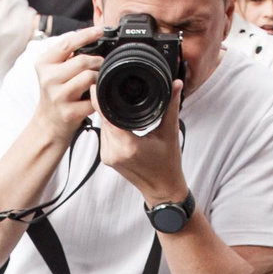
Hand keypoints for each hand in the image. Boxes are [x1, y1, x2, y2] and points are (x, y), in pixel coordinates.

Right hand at [28, 23, 104, 139]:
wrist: (49, 122)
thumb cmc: (57, 91)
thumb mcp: (54, 69)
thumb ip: (68, 54)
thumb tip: (94, 37)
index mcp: (44, 63)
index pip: (67, 43)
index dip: (86, 34)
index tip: (100, 30)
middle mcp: (48, 79)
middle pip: (82, 61)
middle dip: (97, 61)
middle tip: (101, 64)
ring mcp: (58, 96)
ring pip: (89, 77)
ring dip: (98, 78)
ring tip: (96, 81)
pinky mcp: (69, 112)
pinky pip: (94, 98)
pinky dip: (97, 97)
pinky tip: (92, 97)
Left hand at [99, 79, 188, 204]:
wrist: (162, 189)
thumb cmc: (168, 165)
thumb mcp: (170, 132)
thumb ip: (171, 106)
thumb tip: (175, 84)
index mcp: (127, 146)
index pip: (107, 116)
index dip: (100, 99)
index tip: (97, 84)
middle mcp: (113, 152)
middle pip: (103, 120)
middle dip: (105, 104)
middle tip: (107, 86)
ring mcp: (107, 157)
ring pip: (102, 127)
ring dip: (107, 115)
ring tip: (113, 100)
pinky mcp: (106, 159)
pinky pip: (104, 135)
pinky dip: (109, 125)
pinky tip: (116, 118)